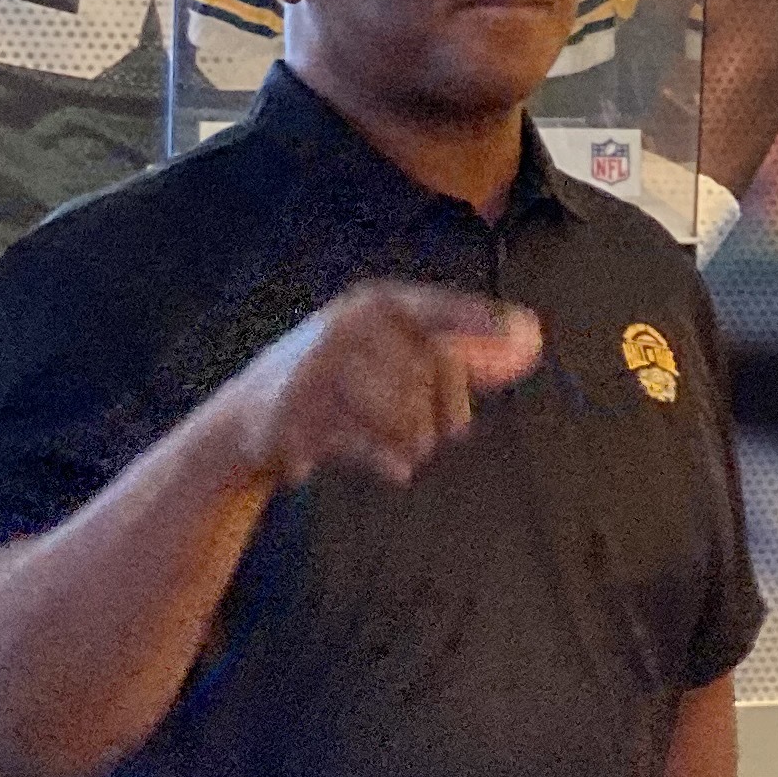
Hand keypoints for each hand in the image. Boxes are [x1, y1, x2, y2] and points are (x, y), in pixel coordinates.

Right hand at [214, 282, 545, 488]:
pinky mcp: (296, 414)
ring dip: (414, 441)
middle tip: (449, 434)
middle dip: (444, 411)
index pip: (437, 307)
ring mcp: (317, 368)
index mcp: (373, 305)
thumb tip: (527, 339)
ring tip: (408, 449)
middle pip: (428, 371)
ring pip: (401, 413)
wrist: (249, 423)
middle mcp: (345, 326)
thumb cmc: (337, 386)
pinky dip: (385, 461)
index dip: (480, 319)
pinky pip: (367, 445)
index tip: (528, 332)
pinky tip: (395, 471)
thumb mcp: (391, 357)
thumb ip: (454, 351)